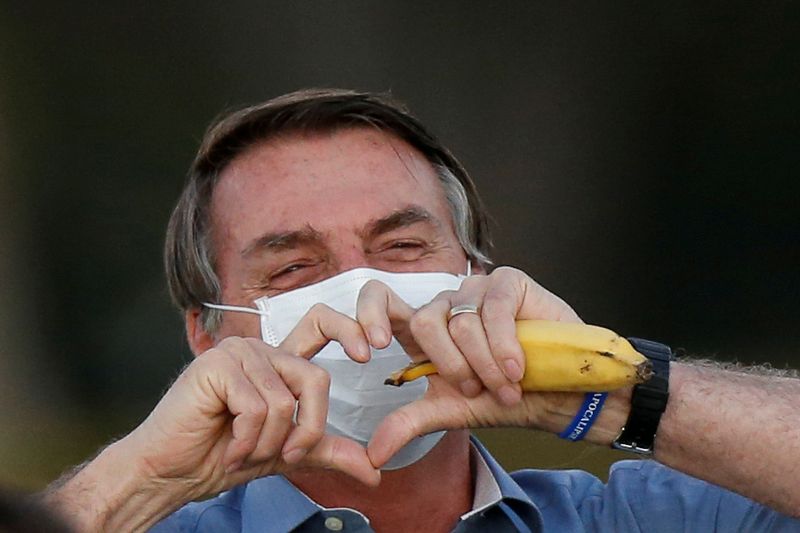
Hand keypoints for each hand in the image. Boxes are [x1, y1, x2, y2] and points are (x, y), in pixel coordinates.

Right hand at [123, 334, 379, 503]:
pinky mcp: (217, 366)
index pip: (320, 324)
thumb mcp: (287, 453)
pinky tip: (227, 450)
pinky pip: (257, 408)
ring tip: (242, 452)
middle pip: (315, 379)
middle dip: (306, 429)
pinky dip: (247, 441)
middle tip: (282, 455)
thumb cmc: (222, 457)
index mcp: (278, 362)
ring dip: (267, 443)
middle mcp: (260, 351)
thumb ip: (327, 451)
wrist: (171, 474)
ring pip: (284, 402)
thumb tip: (374, 472)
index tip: (367, 353)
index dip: (348, 329)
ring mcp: (237, 354)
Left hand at [357, 266, 580, 402]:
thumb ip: (409, 423)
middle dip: (452, 367)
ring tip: (508, 385)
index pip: (380, 300)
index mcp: (424, 332)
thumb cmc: (504, 398)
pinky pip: (494, 308)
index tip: (371, 349)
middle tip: (476, 390)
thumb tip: (372, 456)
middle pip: (424, 322)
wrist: (557, 397)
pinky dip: (505, 345)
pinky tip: (518, 366)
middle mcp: (446, 307)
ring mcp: (477, 291)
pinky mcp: (508, 283)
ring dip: (486, 366)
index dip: (368, 315)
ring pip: (462, 322)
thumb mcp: (451, 411)